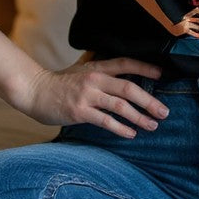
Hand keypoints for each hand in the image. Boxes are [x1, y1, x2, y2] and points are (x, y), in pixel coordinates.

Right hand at [25, 57, 169, 138]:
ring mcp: (87, 96)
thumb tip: (121, 73)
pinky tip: (131, 134)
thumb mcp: (81, 70)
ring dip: (140, 117)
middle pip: (129, 88)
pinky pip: (106, 121)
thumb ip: (100, 70)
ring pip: (121, 106)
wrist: (35, 91)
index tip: (162, 75)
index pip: (126, 64)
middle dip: (150, 101)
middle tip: (164, 112)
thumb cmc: (59, 83)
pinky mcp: (80, 111)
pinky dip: (121, 128)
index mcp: (97, 68)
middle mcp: (95, 80)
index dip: (145, 68)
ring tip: (152, 125)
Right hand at [170, 8, 198, 38]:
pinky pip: (192, 32)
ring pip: (196, 26)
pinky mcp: (184, 29)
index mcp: (188, 13)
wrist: (172, 27)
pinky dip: (197, 34)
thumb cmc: (181, 22)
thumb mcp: (187, 16)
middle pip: (198, 20)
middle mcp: (188, 17)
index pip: (197, 10)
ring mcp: (186, 23)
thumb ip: (194, 15)